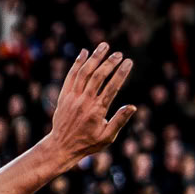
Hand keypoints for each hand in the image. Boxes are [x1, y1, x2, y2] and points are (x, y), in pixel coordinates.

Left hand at [47, 43, 137, 167]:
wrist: (61, 147)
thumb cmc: (87, 144)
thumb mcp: (107, 137)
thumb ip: (119, 121)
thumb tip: (133, 107)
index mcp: (97, 112)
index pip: (112, 88)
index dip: (121, 73)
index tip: (128, 62)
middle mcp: (84, 102)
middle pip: (98, 76)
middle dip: (109, 62)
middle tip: (119, 54)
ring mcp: (72, 98)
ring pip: (84, 73)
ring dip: (94, 57)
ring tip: (104, 46)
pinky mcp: (63, 97)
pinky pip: (70, 76)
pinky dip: (77, 63)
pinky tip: (84, 53)